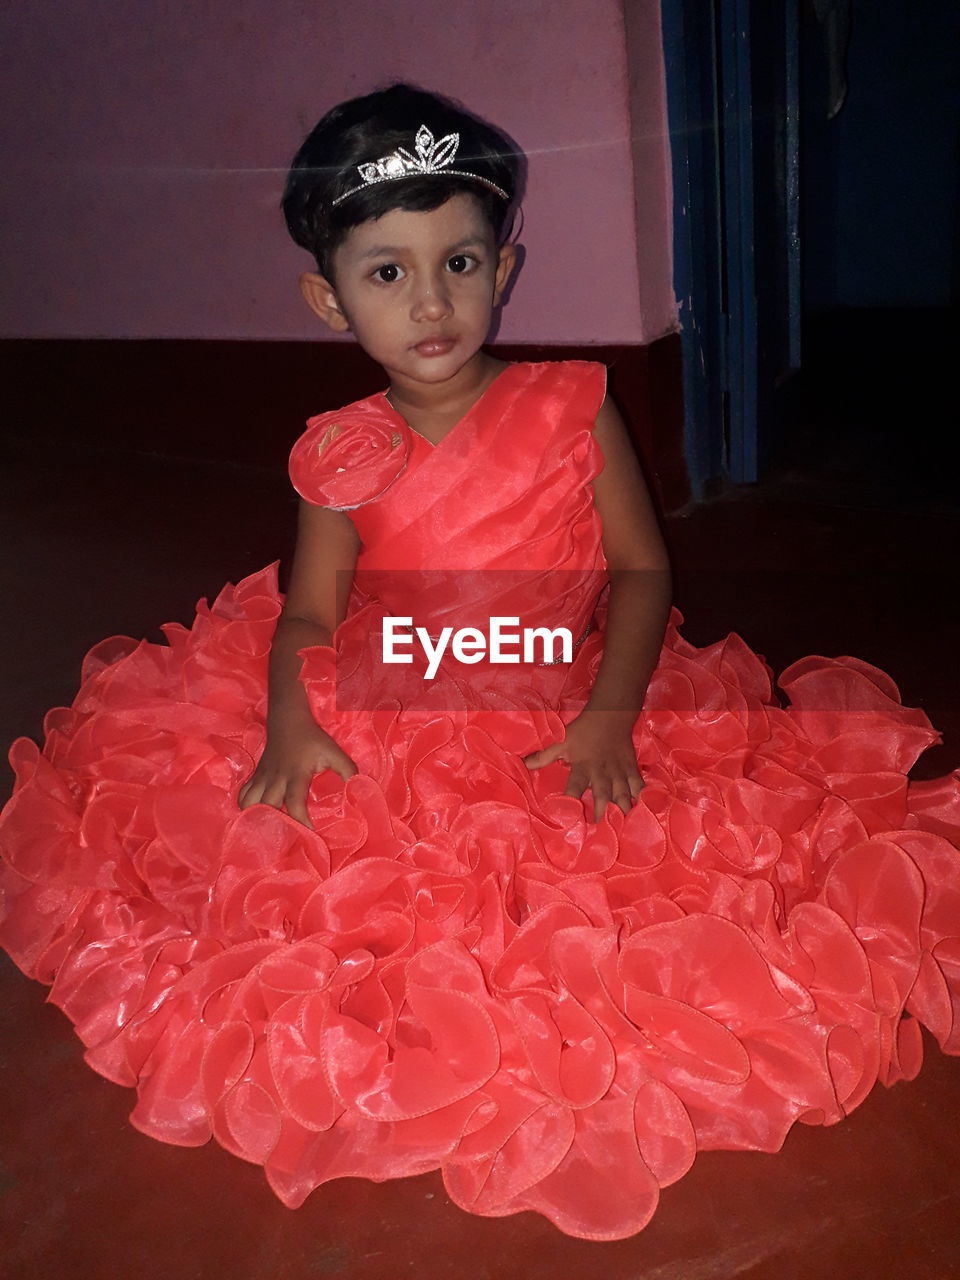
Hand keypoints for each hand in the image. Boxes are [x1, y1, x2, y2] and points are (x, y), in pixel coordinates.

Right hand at [238, 723, 356, 829]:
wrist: (288, 720)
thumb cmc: (313, 739)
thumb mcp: (334, 752)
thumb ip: (348, 770)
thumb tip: (358, 789)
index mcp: (296, 774)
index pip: (294, 803)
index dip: (301, 820)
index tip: (310, 833)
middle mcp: (276, 779)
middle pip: (267, 807)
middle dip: (275, 824)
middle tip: (287, 837)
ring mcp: (263, 777)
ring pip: (249, 803)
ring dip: (256, 817)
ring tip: (268, 829)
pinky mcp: (256, 776)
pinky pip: (242, 795)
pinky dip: (245, 807)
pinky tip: (254, 815)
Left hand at [523, 709, 644, 822]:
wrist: (611, 715)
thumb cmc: (583, 731)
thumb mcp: (561, 741)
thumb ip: (543, 756)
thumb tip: (520, 763)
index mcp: (582, 768)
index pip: (574, 789)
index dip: (570, 803)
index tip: (568, 821)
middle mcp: (601, 774)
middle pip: (603, 797)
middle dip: (602, 815)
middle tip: (601, 836)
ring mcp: (618, 773)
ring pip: (623, 795)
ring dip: (623, 813)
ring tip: (624, 831)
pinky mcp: (631, 770)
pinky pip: (639, 787)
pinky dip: (642, 800)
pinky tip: (646, 814)